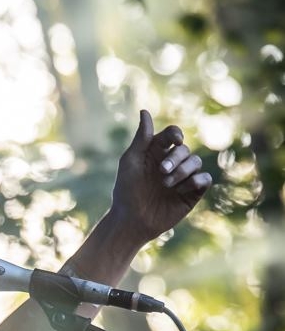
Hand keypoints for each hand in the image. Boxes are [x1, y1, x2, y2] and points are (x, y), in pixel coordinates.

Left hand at [111, 110, 212, 244]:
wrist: (132, 220)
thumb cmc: (126, 190)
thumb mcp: (131, 161)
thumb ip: (141, 138)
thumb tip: (144, 111)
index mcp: (156, 152)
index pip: (173, 134)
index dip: (176, 134)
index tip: (175, 141)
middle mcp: (172, 163)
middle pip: (185, 149)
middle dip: (176, 158)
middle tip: (161, 172)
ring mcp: (183, 178)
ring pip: (196, 162)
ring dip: (183, 170)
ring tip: (167, 185)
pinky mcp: (192, 193)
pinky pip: (205, 179)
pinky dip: (197, 180)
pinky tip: (182, 189)